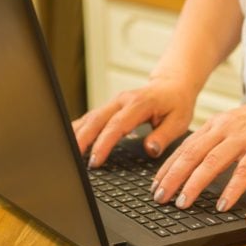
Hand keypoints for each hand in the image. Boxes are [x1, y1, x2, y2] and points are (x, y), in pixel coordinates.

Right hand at [73, 78, 195, 166]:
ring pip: (90, 117)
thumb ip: (164, 136)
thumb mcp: (179, 121)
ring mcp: (114, 102)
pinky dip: (79, 128)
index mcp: (139, 104)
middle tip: (72, 160)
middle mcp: (122, 101)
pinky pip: (91, 117)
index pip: (117, 126)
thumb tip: (150, 149)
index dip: (104, 144)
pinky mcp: (110, 107)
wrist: (173, 85)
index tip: (95, 160)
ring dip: (76, 134)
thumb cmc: (176, 104)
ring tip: (66, 153)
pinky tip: (69, 140)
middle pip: (96, 120)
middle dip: (82, 140)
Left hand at [151, 91, 245, 210]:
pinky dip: (232, 188)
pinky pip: (244, 170)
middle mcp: (224, 128)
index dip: (167, 167)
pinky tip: (223, 204)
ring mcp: (244, 136)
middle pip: (191, 154)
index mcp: (216, 124)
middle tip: (159, 197)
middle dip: (172, 177)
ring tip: (182, 203)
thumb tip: (197, 163)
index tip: (156, 184)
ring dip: (194, 184)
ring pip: (212, 162)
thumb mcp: (235, 125)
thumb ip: (217, 141)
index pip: (184, 147)